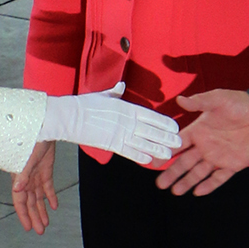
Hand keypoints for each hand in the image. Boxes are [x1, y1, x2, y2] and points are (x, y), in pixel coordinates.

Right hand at [11, 140, 57, 233]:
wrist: (44, 128)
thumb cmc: (31, 140)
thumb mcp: (26, 160)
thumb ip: (22, 175)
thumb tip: (16, 189)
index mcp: (19, 178)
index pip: (20, 201)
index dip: (23, 215)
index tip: (28, 227)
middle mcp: (27, 179)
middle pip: (30, 203)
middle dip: (35, 217)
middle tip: (40, 230)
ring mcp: (36, 175)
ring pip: (39, 198)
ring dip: (42, 210)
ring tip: (46, 223)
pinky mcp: (46, 170)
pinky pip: (48, 187)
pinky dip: (51, 197)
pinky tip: (54, 206)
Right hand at [39, 84, 180, 166]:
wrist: (69, 116)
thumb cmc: (84, 104)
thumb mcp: (102, 95)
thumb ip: (114, 93)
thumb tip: (121, 86)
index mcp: (127, 108)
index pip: (151, 115)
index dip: (165, 122)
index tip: (175, 127)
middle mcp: (126, 121)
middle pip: (151, 130)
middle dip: (166, 137)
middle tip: (179, 143)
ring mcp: (119, 133)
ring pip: (143, 143)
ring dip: (157, 149)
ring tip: (169, 154)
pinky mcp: (110, 144)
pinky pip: (128, 152)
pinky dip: (139, 156)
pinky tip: (149, 161)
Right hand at [156, 89, 248, 195]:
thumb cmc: (242, 104)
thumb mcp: (219, 99)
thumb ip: (200, 101)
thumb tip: (179, 100)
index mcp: (199, 130)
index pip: (178, 144)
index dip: (166, 152)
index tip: (153, 161)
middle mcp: (206, 145)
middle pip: (184, 162)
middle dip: (172, 173)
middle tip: (160, 184)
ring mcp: (218, 156)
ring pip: (198, 172)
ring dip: (186, 182)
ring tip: (175, 191)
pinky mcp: (233, 165)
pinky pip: (219, 178)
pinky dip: (209, 185)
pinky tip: (197, 192)